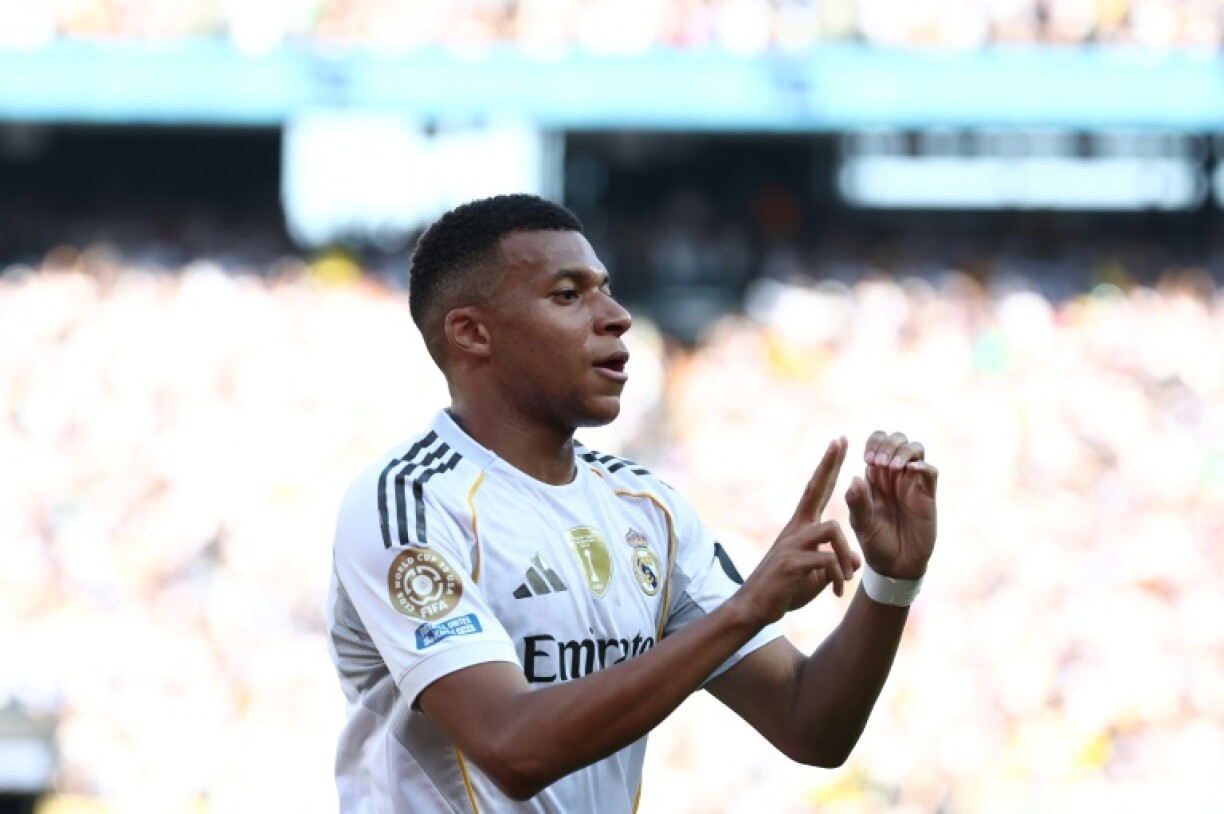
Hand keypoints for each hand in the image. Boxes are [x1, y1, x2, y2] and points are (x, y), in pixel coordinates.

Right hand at [735, 438, 861, 626]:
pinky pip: (827, 560)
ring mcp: (791, 543)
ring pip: (833, 529)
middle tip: (838, 441)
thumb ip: (835, 564)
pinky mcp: (791, 563)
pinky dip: (837, 576)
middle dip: (828, 464)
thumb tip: (856, 560)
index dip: (827, 467)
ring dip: (845, 554)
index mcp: (800, 528)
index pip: (816, 490)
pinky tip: (836, 592)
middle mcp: (795, 529)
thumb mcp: (816, 576)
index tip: (837, 443)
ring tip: (846, 578)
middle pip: (814, 488)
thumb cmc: (784, 591)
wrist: (754, 609)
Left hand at [846, 431, 938, 580]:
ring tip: (893, 467)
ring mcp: (912, 483)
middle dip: (889, 444)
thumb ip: (857, 501)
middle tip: (880, 463)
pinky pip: (930, 471)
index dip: (874, 443)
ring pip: (916, 449)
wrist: (895, 565)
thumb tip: (855, 477)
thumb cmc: (874, 542)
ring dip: (904, 451)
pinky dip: (922, 466)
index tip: (869, 459)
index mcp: (874, 475)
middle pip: (898, 439)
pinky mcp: (927, 496)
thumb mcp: (860, 522)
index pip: (876, 442)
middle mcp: (894, 475)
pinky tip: (910, 471)